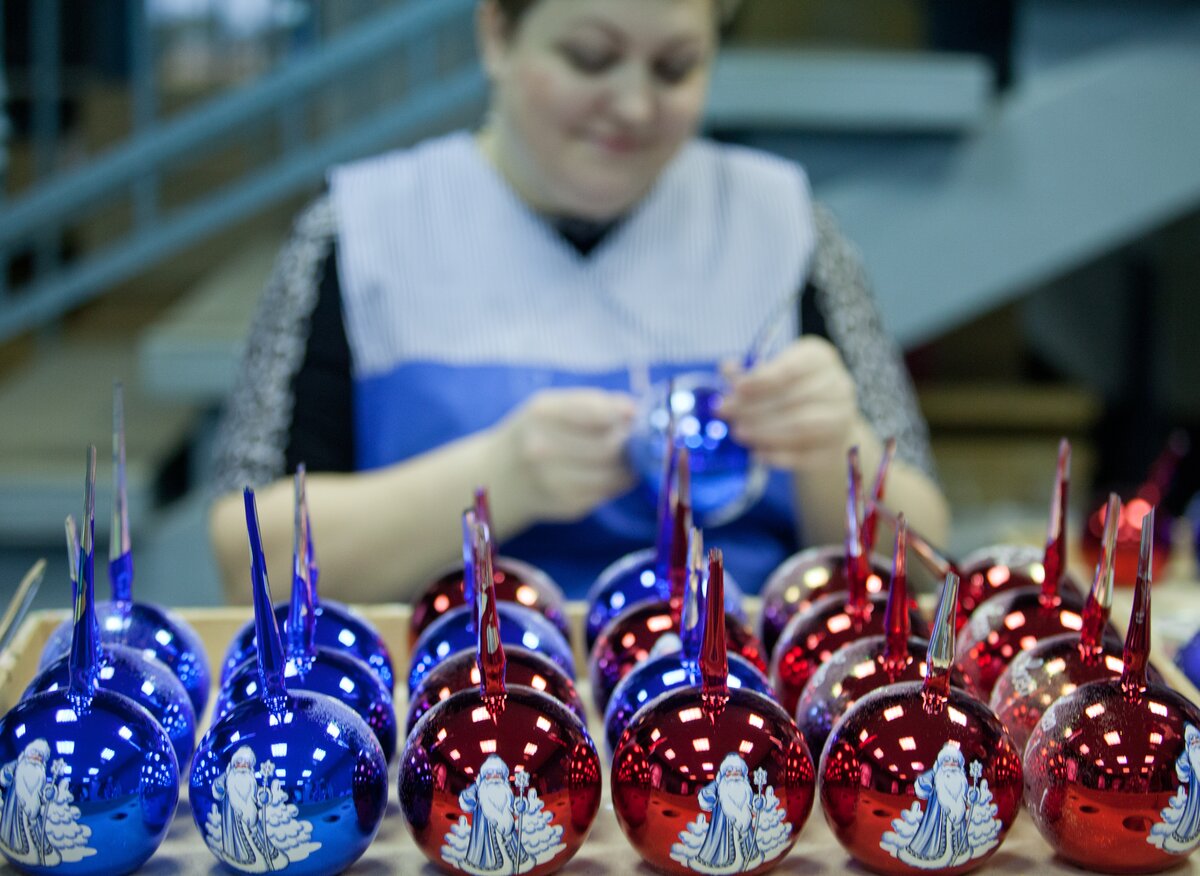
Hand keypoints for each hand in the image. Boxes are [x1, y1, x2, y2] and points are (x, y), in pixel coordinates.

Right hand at [493, 388, 636, 522]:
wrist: (496, 479)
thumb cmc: (532, 434)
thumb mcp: (551, 408)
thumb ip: (593, 403)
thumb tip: (634, 410)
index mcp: (542, 414)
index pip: (600, 412)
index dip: (623, 414)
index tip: (631, 415)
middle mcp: (543, 448)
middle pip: (611, 445)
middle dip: (628, 442)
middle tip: (630, 439)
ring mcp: (553, 481)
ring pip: (615, 473)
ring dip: (627, 465)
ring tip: (622, 457)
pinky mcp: (567, 506)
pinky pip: (608, 492)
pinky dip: (615, 483)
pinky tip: (604, 475)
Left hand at [719, 337, 858, 471]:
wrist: (825, 424)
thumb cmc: (791, 391)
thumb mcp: (770, 374)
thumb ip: (748, 374)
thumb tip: (727, 370)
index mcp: (819, 358)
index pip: (791, 369)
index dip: (762, 379)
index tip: (736, 388)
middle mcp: (837, 385)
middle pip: (794, 399)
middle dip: (755, 408)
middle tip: (727, 414)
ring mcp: (841, 418)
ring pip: (802, 426)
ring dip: (765, 432)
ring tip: (738, 433)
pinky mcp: (837, 447)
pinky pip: (806, 455)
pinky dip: (778, 456)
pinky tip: (757, 454)